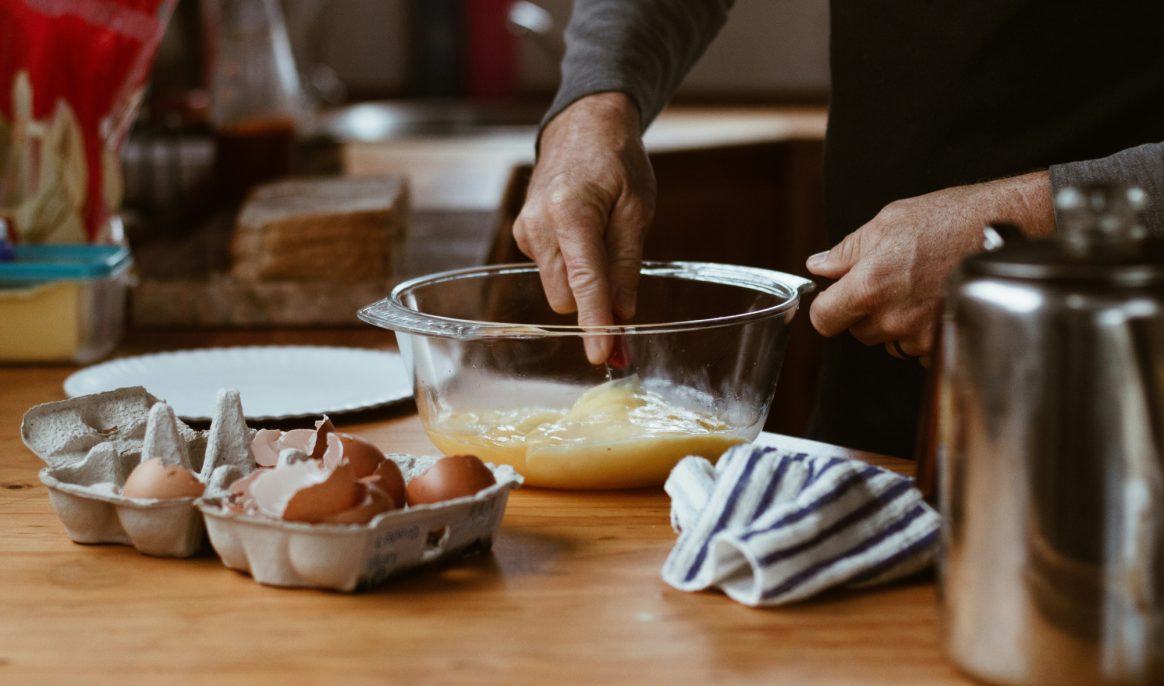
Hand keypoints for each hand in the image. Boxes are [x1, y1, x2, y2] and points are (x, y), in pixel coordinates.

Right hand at [513, 92, 655, 362]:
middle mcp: (539, 225)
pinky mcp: (523, 235)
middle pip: (566, 296)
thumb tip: (623, 317)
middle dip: (594, 306)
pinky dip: (571, 268)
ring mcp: (526, 231)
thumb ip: (627, 265)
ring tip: (605, 244)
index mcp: (571, 214)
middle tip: (625, 304)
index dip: (595, 324)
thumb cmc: (616, 162)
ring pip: (557, 288)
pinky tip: (584, 238)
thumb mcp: (637, 210)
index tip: (601, 356)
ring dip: (583, 285)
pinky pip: (551, 271)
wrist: (582, 126)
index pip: (585, 283)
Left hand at [805, 171, 1053, 365]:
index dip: (826, 308)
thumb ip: (846, 251)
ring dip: (895, 322)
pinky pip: (918, 348)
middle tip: (890, 281)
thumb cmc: (950, 219)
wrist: (1008, 230)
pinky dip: (922, 331)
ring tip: (919, 287)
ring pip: (888, 340)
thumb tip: (818, 266)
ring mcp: (921, 335)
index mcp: (870, 286)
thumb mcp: (889, 222)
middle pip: (857, 331)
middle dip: (865, 311)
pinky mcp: (945, 344)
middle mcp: (893, 318)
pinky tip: (937, 301)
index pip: (824, 320)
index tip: (834, 298)